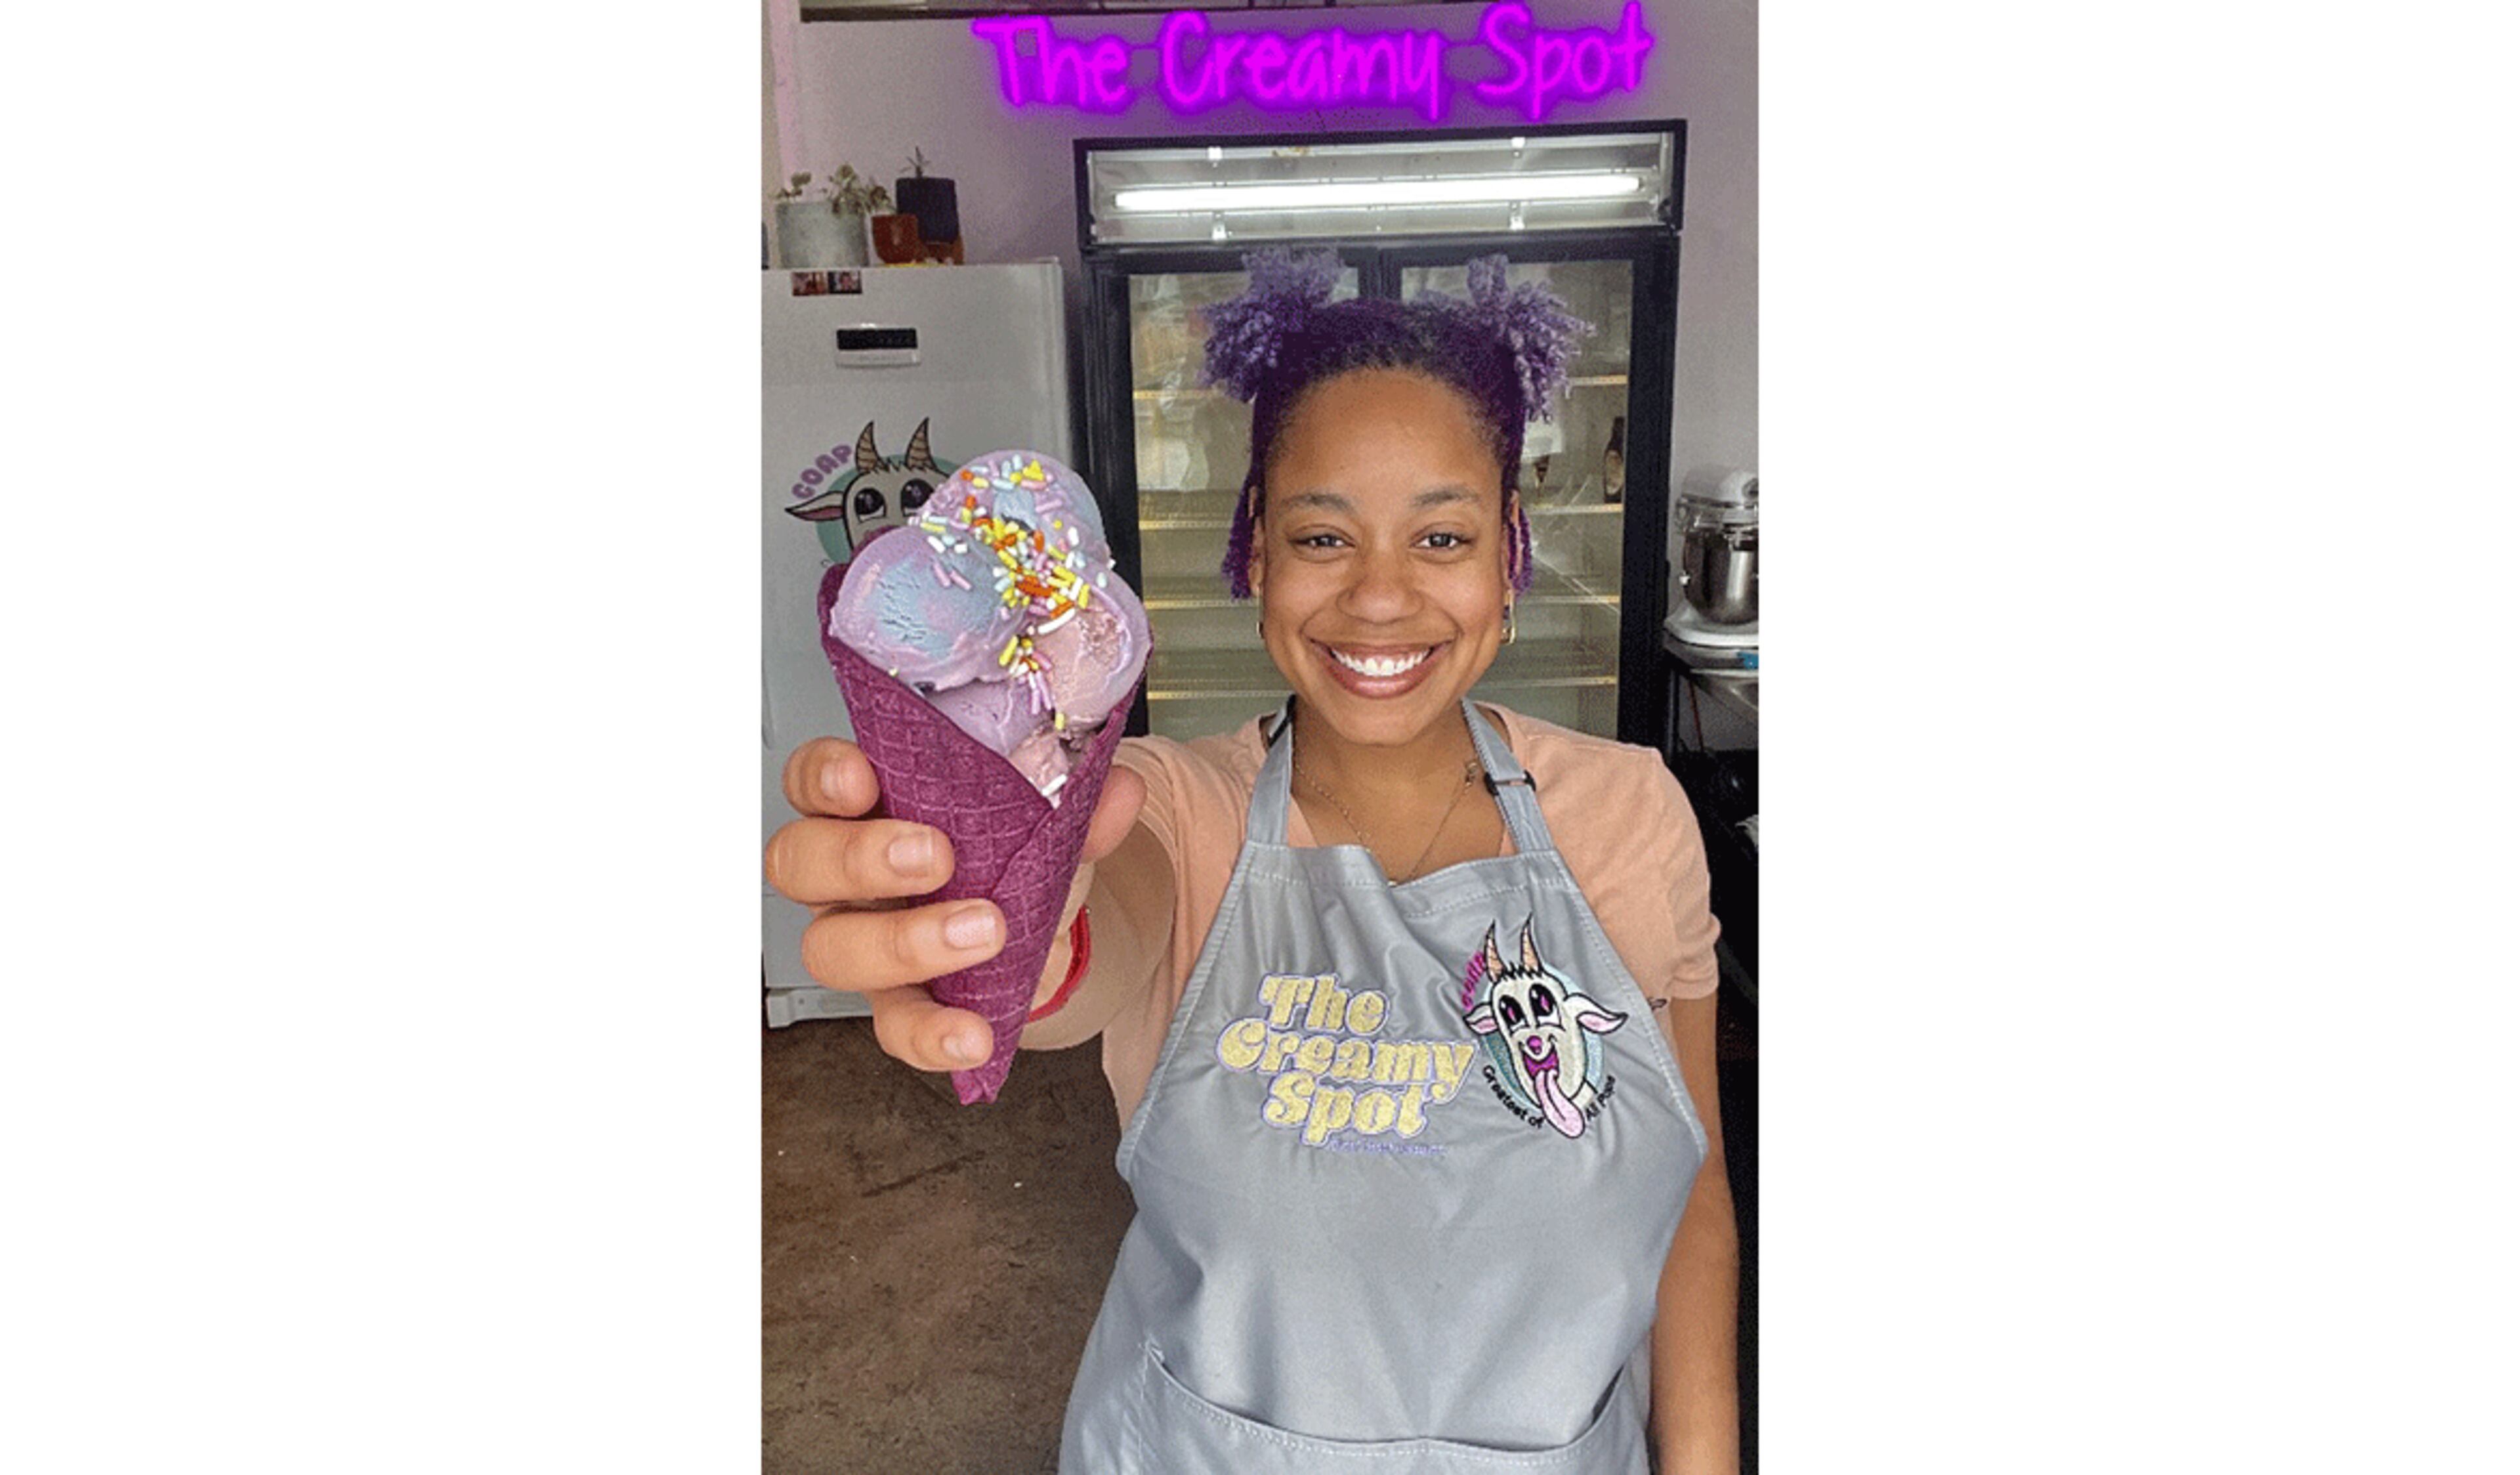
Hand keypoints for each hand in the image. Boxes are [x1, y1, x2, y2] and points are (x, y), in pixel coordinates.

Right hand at [766, 736, 1144, 1071]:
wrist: (1032, 928)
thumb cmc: (1000, 854)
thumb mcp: (1036, 819)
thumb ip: (1073, 802)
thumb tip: (1119, 789)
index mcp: (865, 809)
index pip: (811, 781)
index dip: (823, 778)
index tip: (863, 777)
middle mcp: (843, 876)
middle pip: (799, 864)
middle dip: (860, 858)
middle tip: (936, 857)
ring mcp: (860, 942)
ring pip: (831, 949)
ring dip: (904, 942)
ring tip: (982, 932)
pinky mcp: (893, 1004)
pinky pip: (892, 1027)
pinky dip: (932, 1034)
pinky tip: (973, 1033)